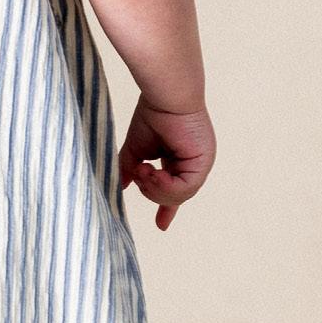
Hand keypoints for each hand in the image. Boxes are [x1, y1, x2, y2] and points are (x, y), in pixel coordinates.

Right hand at [118, 98, 215, 230]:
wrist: (165, 97)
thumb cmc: (153, 115)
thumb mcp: (136, 149)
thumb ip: (130, 169)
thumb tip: (119, 186)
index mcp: (180, 161)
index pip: (176, 190)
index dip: (167, 208)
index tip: (161, 225)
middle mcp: (193, 165)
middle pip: (174, 197)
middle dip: (153, 193)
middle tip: (139, 176)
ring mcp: (200, 165)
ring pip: (179, 196)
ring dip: (155, 188)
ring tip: (144, 171)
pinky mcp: (202, 164)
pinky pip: (183, 189)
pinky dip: (164, 186)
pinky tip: (152, 172)